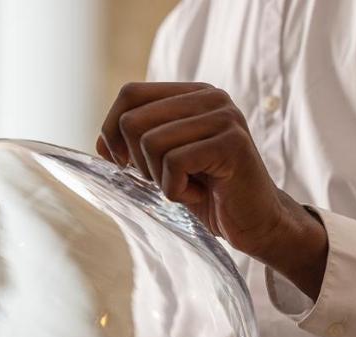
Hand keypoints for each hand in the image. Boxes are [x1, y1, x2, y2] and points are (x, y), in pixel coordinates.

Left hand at [98, 81, 327, 299]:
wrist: (255, 224)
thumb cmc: (209, 195)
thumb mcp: (165, 166)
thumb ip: (137, 145)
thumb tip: (100, 141)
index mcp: (192, 94)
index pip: (130, 94)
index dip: (112, 129)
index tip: (121, 162)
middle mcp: (210, 97)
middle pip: (134, 120)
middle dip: (138, 162)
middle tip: (165, 181)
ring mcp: (224, 117)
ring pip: (151, 143)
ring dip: (160, 179)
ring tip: (186, 187)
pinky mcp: (231, 143)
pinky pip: (175, 163)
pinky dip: (176, 190)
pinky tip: (198, 195)